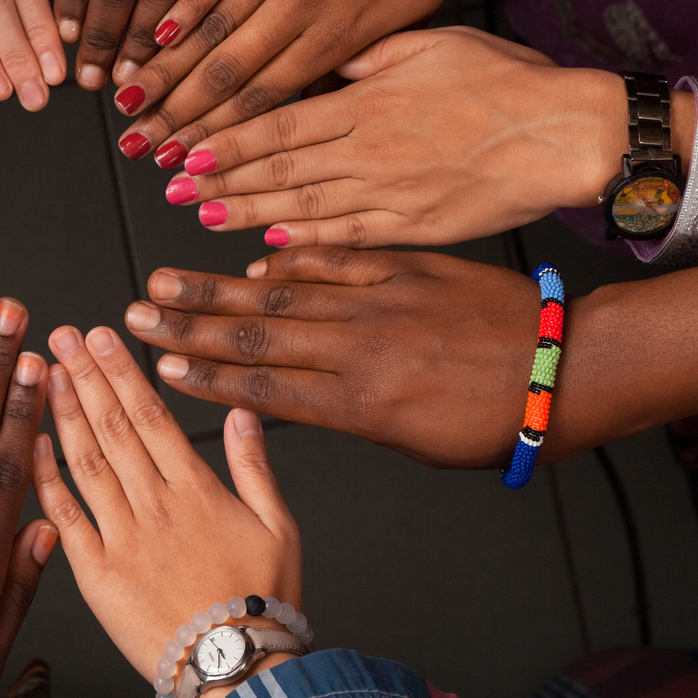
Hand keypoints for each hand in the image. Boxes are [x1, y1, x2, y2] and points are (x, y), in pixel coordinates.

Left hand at [31, 324, 299, 684]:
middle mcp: (155, 504)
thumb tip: (242, 413)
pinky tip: (33, 441)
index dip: (123, 372)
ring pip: (85, 460)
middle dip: (87, 375)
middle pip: (113, 426)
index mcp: (197, 489)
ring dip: (63, 411)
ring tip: (45, 371)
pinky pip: (65, 515)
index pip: (151, 415)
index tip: (101, 337)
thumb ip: (255, 465)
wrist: (236, 669)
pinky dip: (46, 476)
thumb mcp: (280, 527)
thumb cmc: (263, 604)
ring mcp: (122, 537)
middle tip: (62, 335)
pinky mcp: (97, 573)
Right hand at [108, 0, 475, 167]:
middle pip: (225, 75)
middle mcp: (303, 8)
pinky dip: (182, 3)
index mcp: (337, 40)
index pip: (262, 102)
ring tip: (128, 99)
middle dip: (175, 117)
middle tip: (136, 146)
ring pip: (212, 28)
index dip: (216, 137)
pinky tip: (150, 31)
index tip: (180, 162)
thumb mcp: (403, 28)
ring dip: (165, 69)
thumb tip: (307, 110)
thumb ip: (347, 68)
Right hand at [121, 248, 540, 468]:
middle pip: (253, 332)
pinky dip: (291, 259)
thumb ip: (348, 412)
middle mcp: (358, 348)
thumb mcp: (412, 439)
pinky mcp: (407, 266)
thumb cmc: (493, 422)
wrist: (562, 369)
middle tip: (135, 310)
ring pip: (282, 291)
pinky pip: (336, 258)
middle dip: (186, 323)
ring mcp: (381, 300)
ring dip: (218, 286)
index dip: (201, 373)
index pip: (260, 385)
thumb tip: (296, 391)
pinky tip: (256, 259)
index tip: (156, 363)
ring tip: (169, 275)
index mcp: (358, 403)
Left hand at [159, 27, 630, 245]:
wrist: (569, 135)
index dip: (225, 139)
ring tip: (204, 219)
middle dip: (219, 180)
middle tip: (171, 192)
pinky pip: (350, 239)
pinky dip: (307, 245)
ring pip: (302, 207)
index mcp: (369, 100)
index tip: (185, 148)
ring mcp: (391, 193)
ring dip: (247, 214)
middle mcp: (370, 149)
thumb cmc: (510, 82)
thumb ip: (370, 53)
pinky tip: (271, 249)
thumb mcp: (431, 42)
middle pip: (277, 169)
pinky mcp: (416, 227)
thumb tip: (326, 55)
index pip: (278, 121)